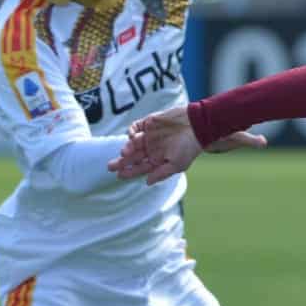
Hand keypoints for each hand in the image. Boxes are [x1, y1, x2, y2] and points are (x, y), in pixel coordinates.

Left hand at [109, 108, 264, 184]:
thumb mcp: (177, 165)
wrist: (196, 125)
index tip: (119, 176)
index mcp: (158, 159)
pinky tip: (132, 137)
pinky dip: (131, 132)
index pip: (140, 168)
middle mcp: (152, 148)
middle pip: (132, 157)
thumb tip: (147, 182)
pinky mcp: (148, 123)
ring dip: (127, 149)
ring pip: (132, 144)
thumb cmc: (189, 147)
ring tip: (125, 153)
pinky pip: (134, 128)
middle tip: (110, 167)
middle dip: (121, 162)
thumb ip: (161, 174)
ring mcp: (149, 136)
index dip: (129, 172)